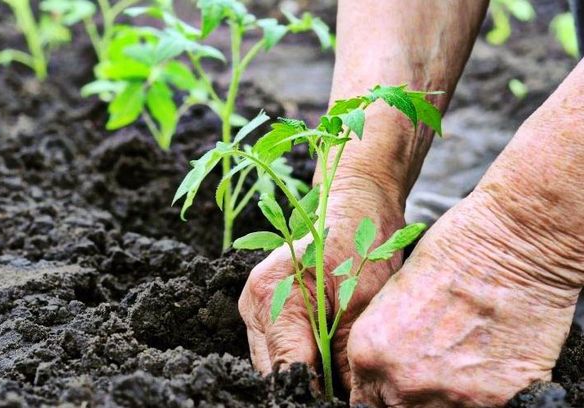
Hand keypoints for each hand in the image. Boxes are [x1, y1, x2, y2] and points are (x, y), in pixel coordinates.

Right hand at [238, 176, 405, 388]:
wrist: (355, 203)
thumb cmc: (361, 241)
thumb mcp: (362, 302)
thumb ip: (346, 356)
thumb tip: (348, 399)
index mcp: (271, 295)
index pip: (287, 369)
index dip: (314, 394)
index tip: (340, 402)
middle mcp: (254, 302)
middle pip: (274, 370)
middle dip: (308, 386)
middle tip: (344, 393)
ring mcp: (256, 305)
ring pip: (274, 362)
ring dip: (305, 374)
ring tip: (339, 378)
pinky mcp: (266, 307)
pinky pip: (279, 347)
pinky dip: (303, 358)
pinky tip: (327, 358)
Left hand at [347, 188, 580, 406]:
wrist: (509, 245)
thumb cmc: (451, 253)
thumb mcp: (394, 295)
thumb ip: (385, 341)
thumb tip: (388, 369)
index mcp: (368, 353)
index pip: (365, 401)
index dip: (382, 392)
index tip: (396, 384)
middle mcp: (401, 383)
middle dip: (411, 397)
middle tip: (432, 370)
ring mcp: (448, 396)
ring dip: (449, 396)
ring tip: (465, 361)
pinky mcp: (495, 401)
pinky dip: (488, 394)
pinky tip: (492, 359)